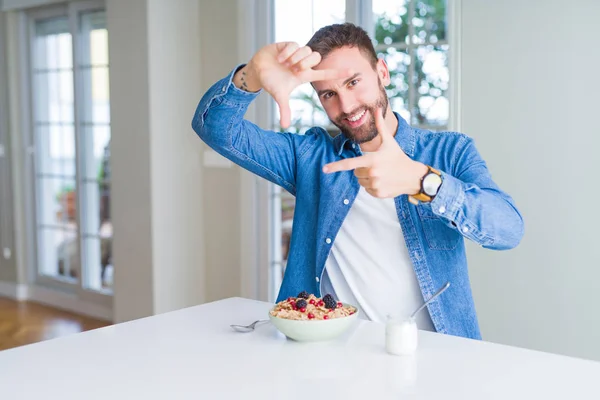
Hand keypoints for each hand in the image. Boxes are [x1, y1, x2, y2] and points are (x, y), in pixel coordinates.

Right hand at [236, 42, 352, 127]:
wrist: (258, 70)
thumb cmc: (271, 82)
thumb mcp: (279, 96)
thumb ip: (284, 110)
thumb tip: (285, 126)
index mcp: (305, 75)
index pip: (325, 73)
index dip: (338, 72)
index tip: (353, 71)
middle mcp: (303, 63)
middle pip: (316, 57)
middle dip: (305, 63)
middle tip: (293, 69)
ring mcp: (296, 53)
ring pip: (306, 50)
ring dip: (295, 58)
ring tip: (284, 64)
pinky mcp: (288, 44)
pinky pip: (295, 45)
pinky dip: (287, 52)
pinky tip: (280, 58)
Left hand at [322, 108, 427, 197]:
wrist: (412, 176)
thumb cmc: (398, 156)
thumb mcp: (389, 142)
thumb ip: (380, 127)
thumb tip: (377, 110)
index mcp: (372, 160)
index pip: (349, 163)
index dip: (335, 166)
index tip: (324, 169)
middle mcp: (372, 173)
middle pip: (355, 172)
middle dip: (362, 168)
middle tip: (376, 166)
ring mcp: (375, 184)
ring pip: (360, 181)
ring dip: (367, 178)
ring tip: (381, 173)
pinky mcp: (378, 193)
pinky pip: (367, 190)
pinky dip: (373, 186)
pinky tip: (384, 181)